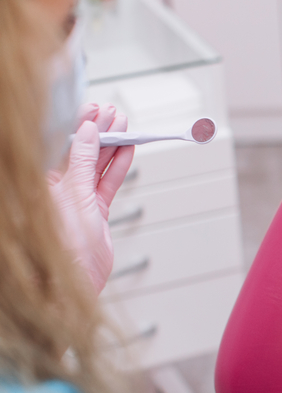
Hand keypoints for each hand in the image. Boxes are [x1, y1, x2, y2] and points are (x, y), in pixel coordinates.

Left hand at [47, 104, 135, 295]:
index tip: (94, 108)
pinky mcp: (94, 212)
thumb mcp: (74, 196)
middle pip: (80, 151)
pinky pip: (107, 183)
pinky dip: (119, 167)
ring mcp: (77, 199)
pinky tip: (127, 152)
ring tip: (124, 126)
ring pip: (96, 165)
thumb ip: (81, 163)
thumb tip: (86, 133)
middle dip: (97, 131)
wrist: (74, 283)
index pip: (60, 144)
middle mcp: (58, 188)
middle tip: (113, 113)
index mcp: (43, 182)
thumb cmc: (63, 248)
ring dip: (111, 146)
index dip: (77, 123)